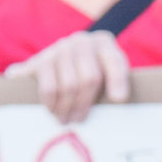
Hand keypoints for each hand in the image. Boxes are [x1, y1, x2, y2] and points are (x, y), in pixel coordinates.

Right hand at [17, 28, 134, 125]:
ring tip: (66, 119)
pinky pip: (49, 88)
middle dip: (85, 104)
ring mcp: (61, 48)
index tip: (119, 99)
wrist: (51, 66)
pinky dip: (52, 103)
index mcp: (103, 43)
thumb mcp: (106, 73)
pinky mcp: (41, 60)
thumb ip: (116, 82)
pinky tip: (53, 111)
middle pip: (90, 78)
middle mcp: (82, 41)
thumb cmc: (87, 73)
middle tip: (80, 120)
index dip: (117, 81)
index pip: (114, 61)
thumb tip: (118, 98)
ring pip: (69, 86)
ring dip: (68, 108)